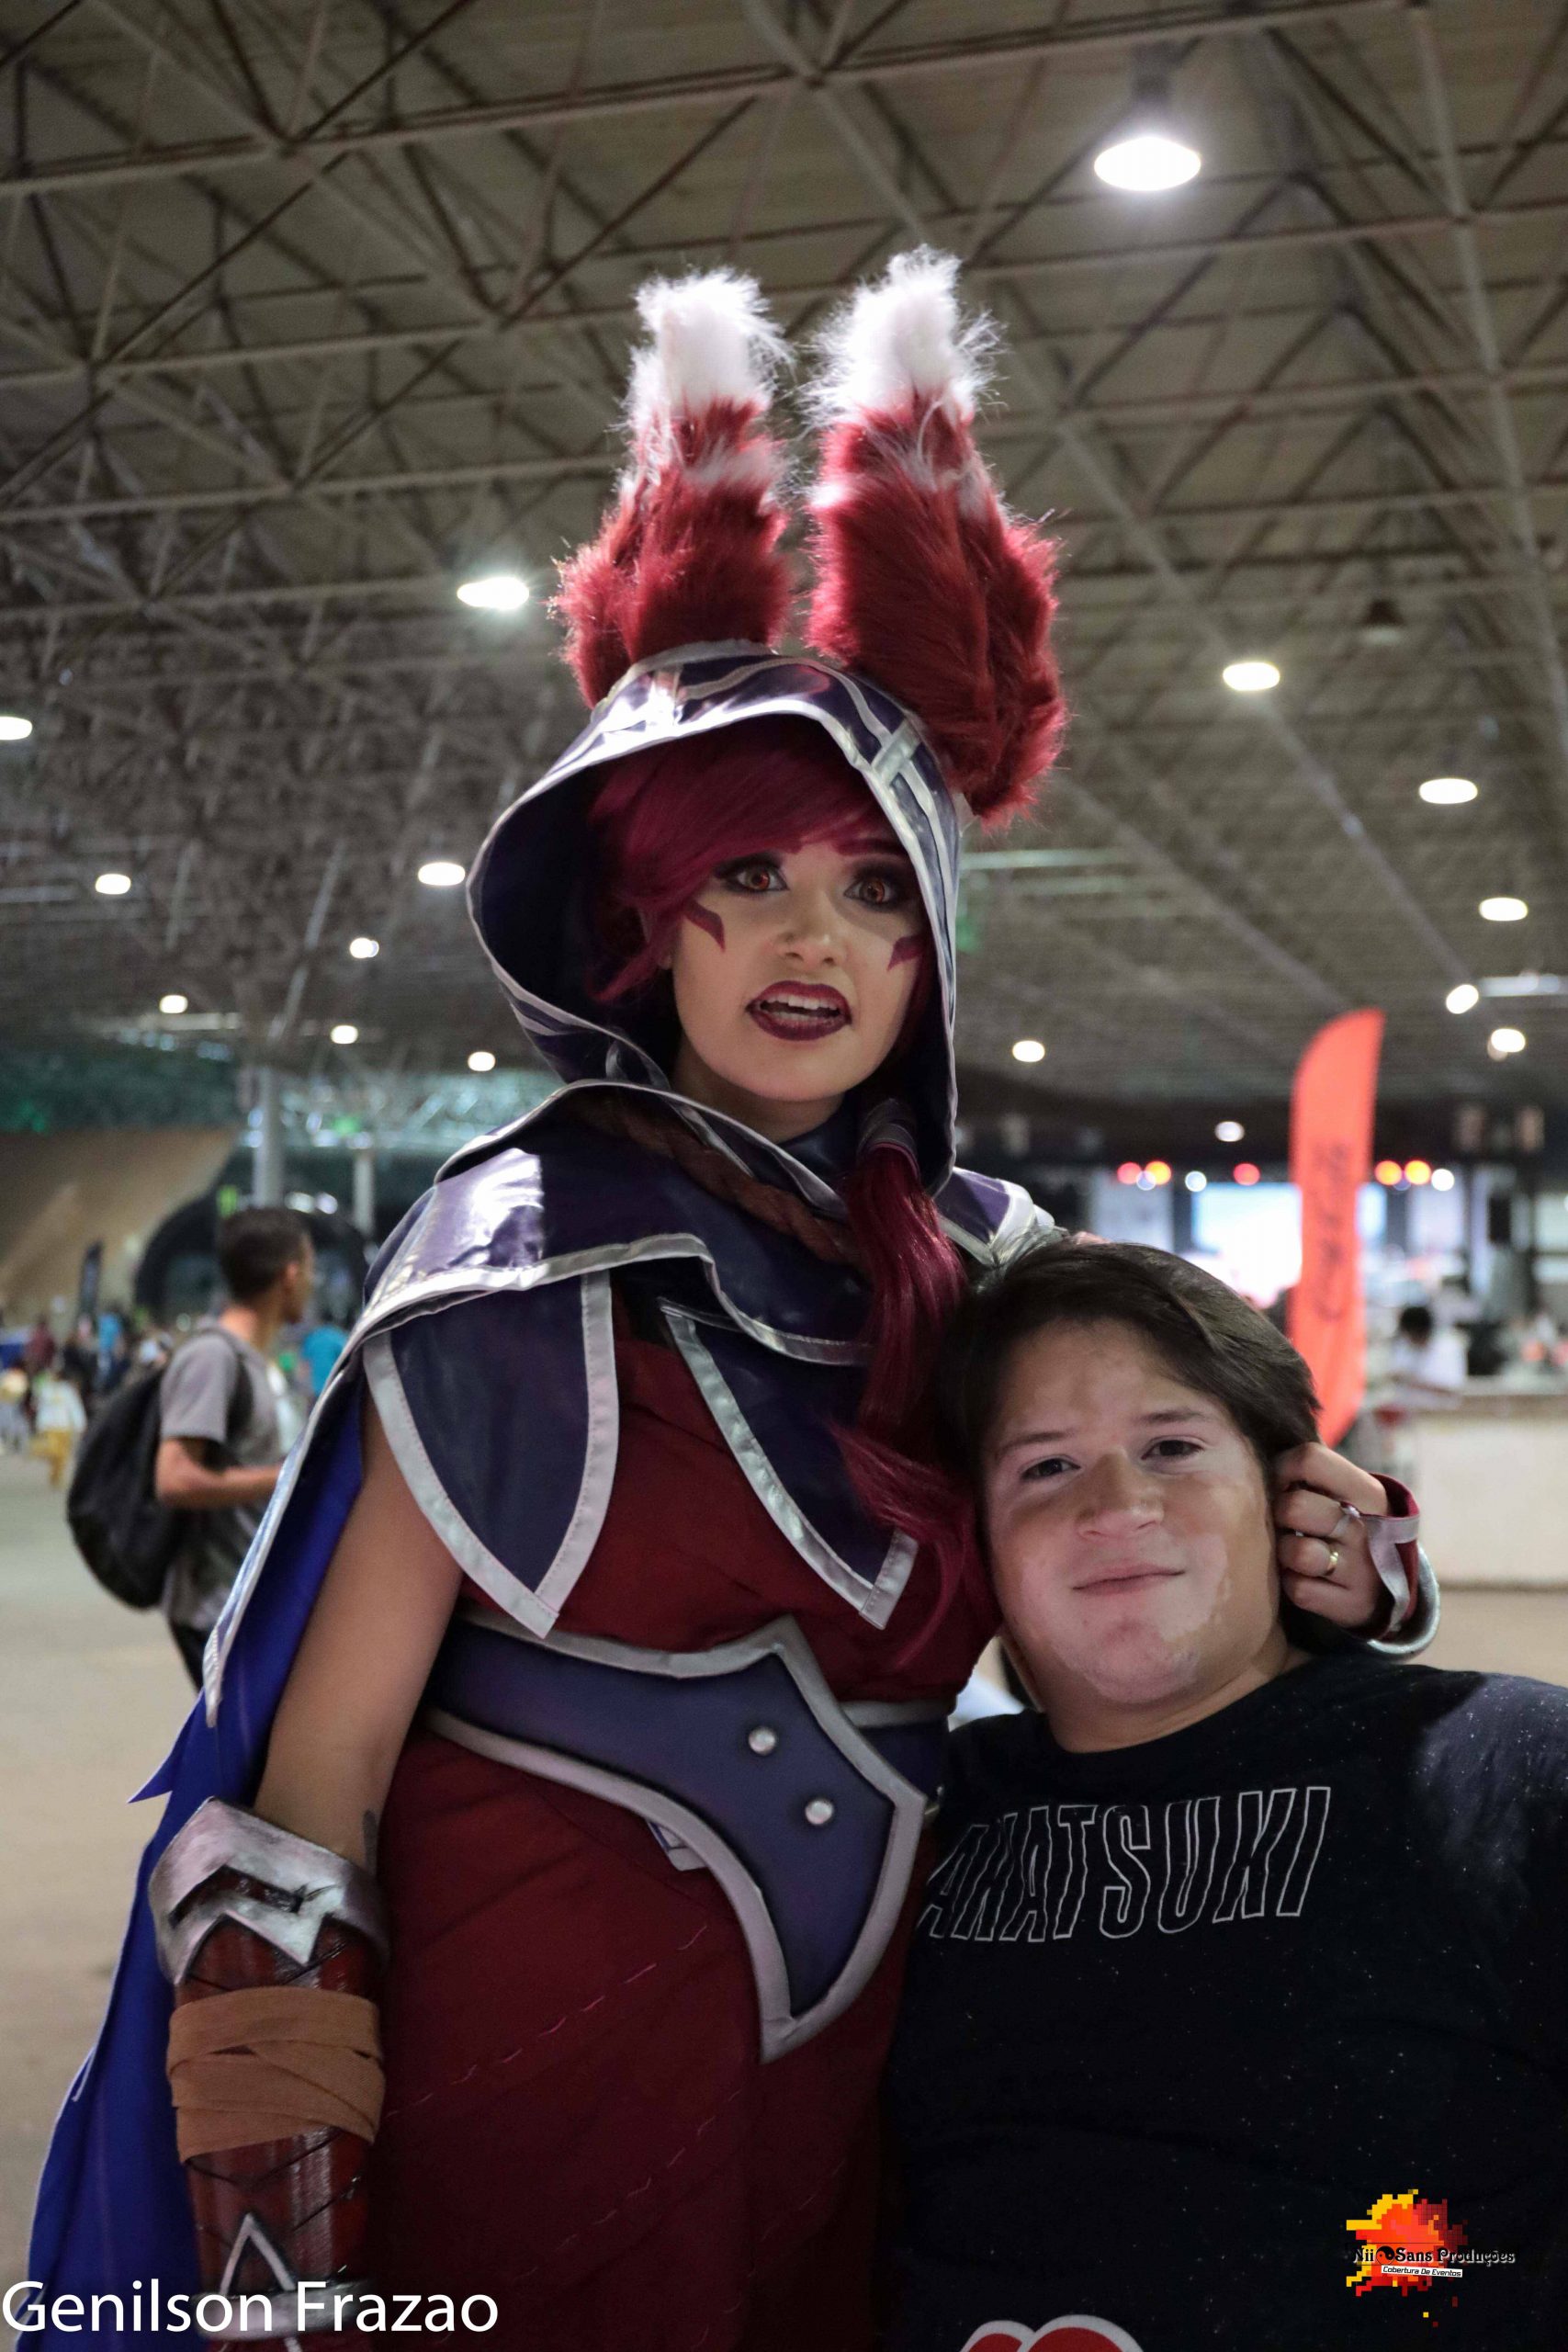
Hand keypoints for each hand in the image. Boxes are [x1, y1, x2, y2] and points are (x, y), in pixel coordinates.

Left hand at [1273, 1442, 1390, 1633]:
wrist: (1389, 1584)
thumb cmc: (1349, 1525)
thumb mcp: (1347, 1493)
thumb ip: (1313, 1474)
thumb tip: (1265, 1466)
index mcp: (1369, 1493)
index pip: (1310, 1459)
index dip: (1283, 1467)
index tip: (1284, 1482)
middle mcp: (1367, 1531)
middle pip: (1294, 1507)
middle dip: (1280, 1513)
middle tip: (1289, 1522)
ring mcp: (1362, 1571)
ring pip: (1296, 1553)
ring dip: (1285, 1553)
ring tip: (1296, 1551)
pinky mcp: (1351, 1605)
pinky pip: (1298, 1590)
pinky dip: (1293, 1584)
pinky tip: (1307, 1578)